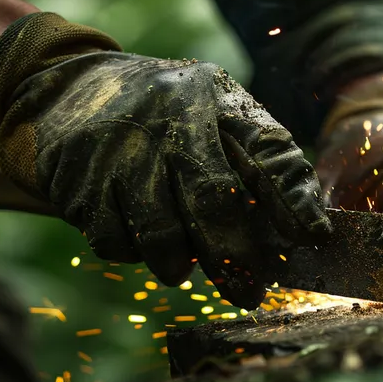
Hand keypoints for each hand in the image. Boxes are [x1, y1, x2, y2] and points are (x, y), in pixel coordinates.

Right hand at [0, 13, 330, 308]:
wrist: (68, 90)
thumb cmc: (164, 114)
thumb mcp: (213, 111)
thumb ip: (258, 156)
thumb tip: (305, 221)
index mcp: (214, 96)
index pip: (267, 149)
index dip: (293, 199)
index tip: (314, 238)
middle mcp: (169, 117)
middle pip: (213, 199)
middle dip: (238, 257)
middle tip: (251, 291)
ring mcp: (120, 148)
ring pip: (160, 232)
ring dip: (178, 265)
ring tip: (184, 268)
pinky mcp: (79, 178)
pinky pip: (114, 240)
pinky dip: (132, 254)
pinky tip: (138, 238)